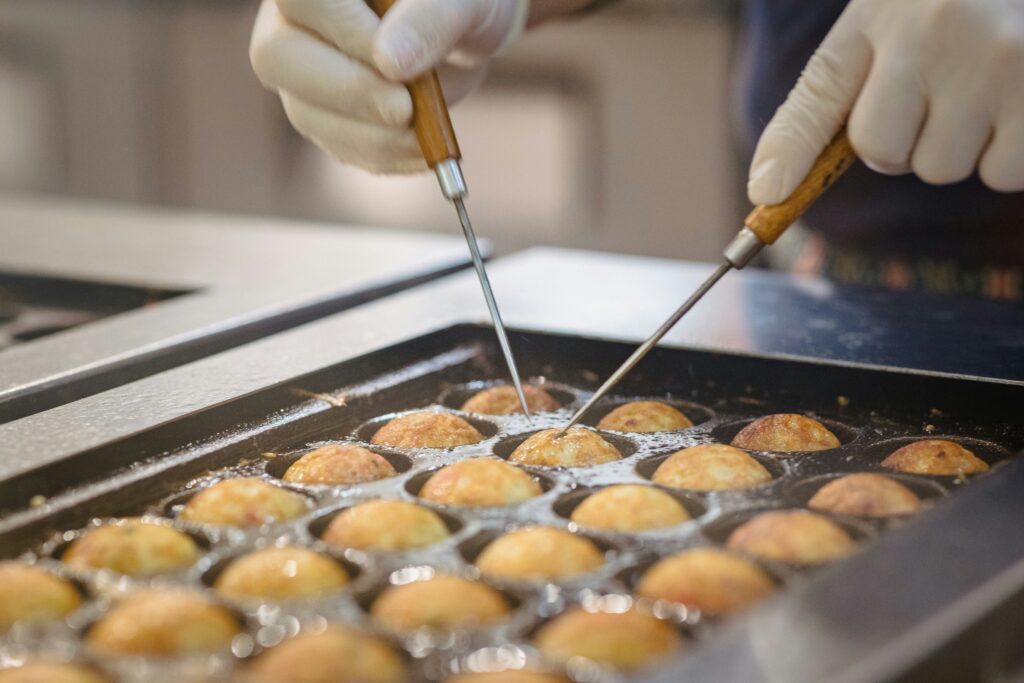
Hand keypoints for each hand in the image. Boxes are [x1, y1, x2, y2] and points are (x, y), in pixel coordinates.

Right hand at [249, 0, 529, 173]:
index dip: (342, 33)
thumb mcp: (463, 3)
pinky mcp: (321, 115)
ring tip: (426, 138)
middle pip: (277, 57)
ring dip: (370, 136)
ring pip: (305, 111)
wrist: (461, 35)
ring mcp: (299, 71)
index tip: (395, 65)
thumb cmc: (458, 5)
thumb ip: (431, 18)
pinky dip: (382, 155)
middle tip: (405, 110)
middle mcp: (291, 19)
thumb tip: (391, 64)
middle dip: (349, 93)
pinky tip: (420, 151)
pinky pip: (335, 144)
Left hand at [748, 0, 1023, 205]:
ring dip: (961, 147)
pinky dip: (1010, 154)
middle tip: (938, 88)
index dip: (790, 154)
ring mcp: (995, 58)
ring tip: (985, 85)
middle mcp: (933, 30)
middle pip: (883, 153)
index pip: (818, 98)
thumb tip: (765, 187)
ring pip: (942, 169)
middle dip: (905, 141)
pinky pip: (1001, 173)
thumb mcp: (881, 29)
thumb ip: (821, 104)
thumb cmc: (952, 9)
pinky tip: (1017, 99)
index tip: (765, 195)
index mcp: (878, 15)